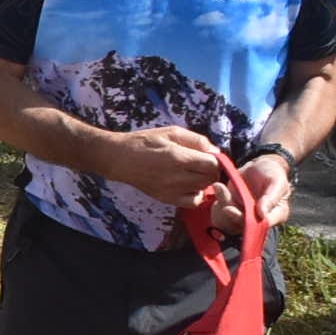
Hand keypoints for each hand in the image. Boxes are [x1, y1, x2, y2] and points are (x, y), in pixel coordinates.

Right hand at [101, 125, 226, 210]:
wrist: (120, 158)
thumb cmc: (145, 141)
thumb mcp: (171, 132)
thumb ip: (196, 140)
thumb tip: (215, 152)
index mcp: (179, 157)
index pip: (213, 164)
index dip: (215, 159)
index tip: (207, 155)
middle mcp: (176, 177)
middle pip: (210, 178)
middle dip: (210, 170)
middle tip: (200, 163)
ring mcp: (171, 190)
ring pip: (204, 189)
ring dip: (203, 181)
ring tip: (191, 172)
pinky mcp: (166, 199)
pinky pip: (193, 201)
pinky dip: (196, 194)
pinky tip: (187, 185)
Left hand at [208, 152, 293, 231]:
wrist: (260, 166)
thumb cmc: (273, 174)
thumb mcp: (277, 182)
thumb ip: (271, 198)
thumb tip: (262, 215)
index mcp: (276, 213)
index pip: (266, 224)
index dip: (255, 224)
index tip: (246, 216)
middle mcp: (259, 217)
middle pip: (245, 223)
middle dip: (235, 216)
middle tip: (227, 208)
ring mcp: (244, 212)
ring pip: (231, 214)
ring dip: (225, 203)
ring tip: (220, 188)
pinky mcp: (232, 204)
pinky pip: (223, 204)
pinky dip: (220, 196)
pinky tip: (218, 186)